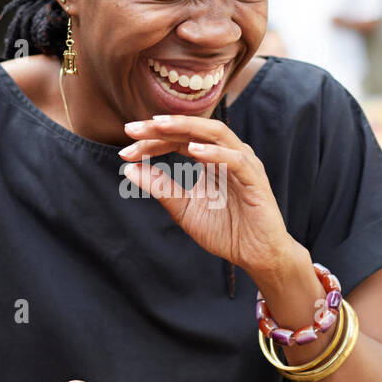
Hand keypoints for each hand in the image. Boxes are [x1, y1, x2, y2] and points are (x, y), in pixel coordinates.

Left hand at [119, 115, 294, 279]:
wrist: (257, 255)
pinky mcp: (256, 181)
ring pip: (216, 134)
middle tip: (133, 129)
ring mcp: (244, 164)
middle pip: (194, 129)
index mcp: (210, 158)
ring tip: (160, 126)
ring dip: (187, 128)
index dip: (151, 141)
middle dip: (163, 127)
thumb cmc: (225, 231)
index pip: (178, 140)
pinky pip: (236, 161)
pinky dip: (215, 154)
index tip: (124, 151)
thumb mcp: (184, 209)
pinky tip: (192, 151)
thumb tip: (128, 169)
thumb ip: (161, 188)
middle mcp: (227, 154)